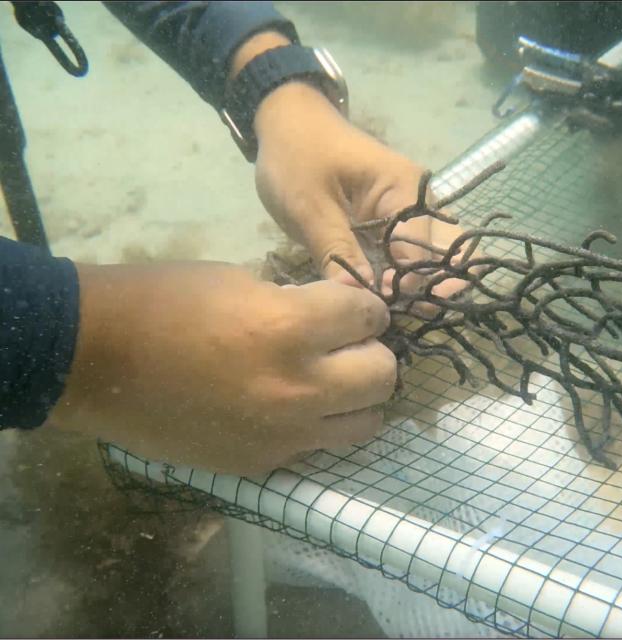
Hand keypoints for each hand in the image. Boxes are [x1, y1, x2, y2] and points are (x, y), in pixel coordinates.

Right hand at [46, 262, 396, 474]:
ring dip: (357, 397)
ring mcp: (283, 434)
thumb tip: (334, 316)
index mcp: (291, 328)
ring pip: (366, 423)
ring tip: (329, 380)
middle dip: (372, 351)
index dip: (364, 304)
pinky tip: (290, 407)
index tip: (351, 305)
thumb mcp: (240, 280)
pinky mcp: (261, 463)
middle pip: (384, 375)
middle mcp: (299, 388)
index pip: (370, 314)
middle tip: (347, 343)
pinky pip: (318, 447)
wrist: (94, 360)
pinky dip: (317, 426)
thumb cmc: (162, 302)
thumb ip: (297, 302)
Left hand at [252, 81, 466, 295]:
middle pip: (445, 256)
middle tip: (402, 320)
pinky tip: (389, 302)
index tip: (376, 310)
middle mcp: (421, 204)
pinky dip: (405, 279)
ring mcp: (413, 214)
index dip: (404, 287)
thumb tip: (357, 300)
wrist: (288, 121)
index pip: (421, 252)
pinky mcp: (397, 225)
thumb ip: (336, 251)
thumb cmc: (297, 155)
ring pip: (434, 259)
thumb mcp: (308, 205)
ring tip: (397, 316)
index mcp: (406, 191)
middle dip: (431, 292)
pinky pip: (411, 257)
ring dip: (421, 289)